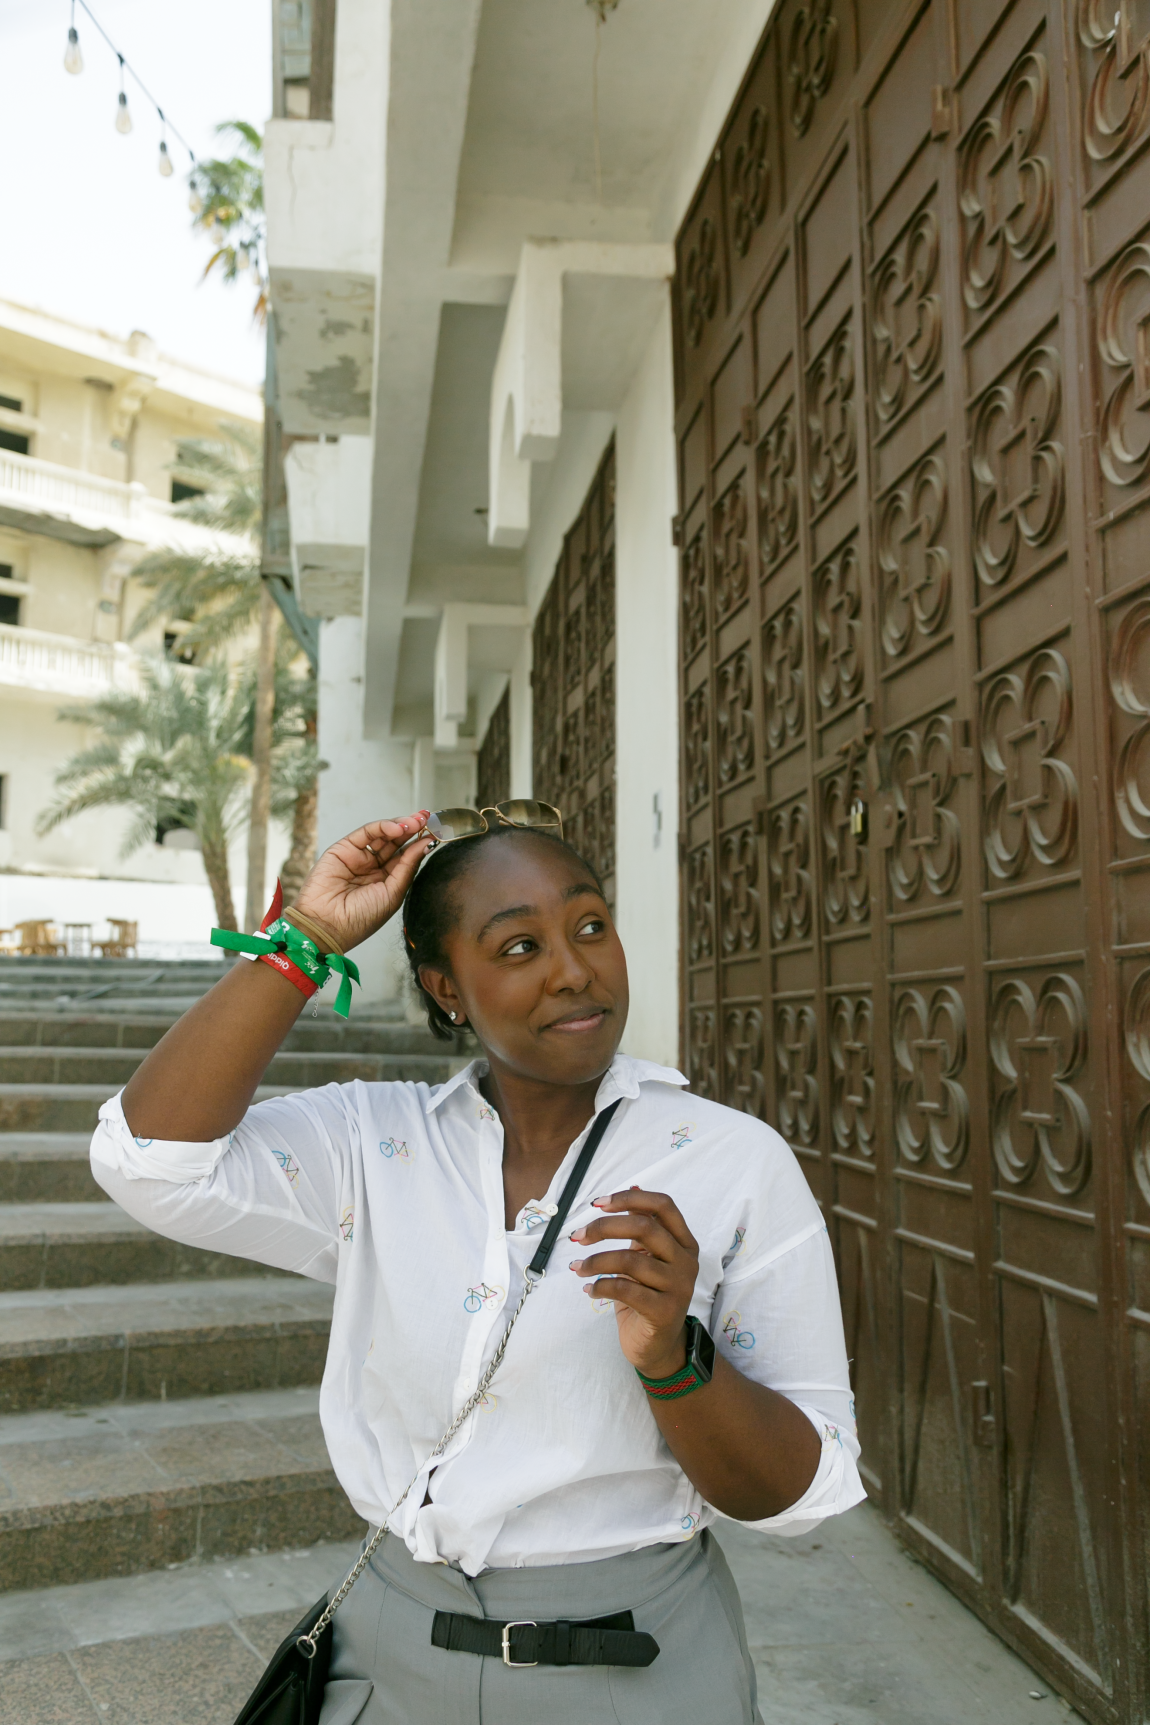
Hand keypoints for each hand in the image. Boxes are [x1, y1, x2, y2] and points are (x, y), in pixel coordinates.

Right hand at [292, 813, 433, 952]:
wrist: (327, 925)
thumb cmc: (359, 919)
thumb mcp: (393, 893)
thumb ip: (408, 866)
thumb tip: (426, 844)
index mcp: (386, 882)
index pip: (406, 857)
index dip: (420, 844)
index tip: (437, 832)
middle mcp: (373, 868)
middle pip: (396, 842)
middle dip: (413, 829)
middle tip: (428, 819)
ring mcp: (359, 857)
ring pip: (383, 834)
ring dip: (401, 825)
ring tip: (417, 822)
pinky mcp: (344, 848)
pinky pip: (367, 833)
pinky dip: (383, 827)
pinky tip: (398, 828)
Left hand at [569, 1188, 699, 1376]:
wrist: (657, 1346)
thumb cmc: (648, 1294)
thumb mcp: (646, 1256)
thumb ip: (642, 1225)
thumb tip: (633, 1185)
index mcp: (684, 1242)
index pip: (663, 1205)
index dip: (629, 1199)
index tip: (598, 1203)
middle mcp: (686, 1261)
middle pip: (644, 1228)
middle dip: (603, 1227)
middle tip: (577, 1236)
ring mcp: (679, 1287)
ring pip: (630, 1260)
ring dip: (595, 1261)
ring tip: (577, 1267)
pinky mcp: (665, 1312)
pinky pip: (625, 1290)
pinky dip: (600, 1285)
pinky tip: (588, 1288)